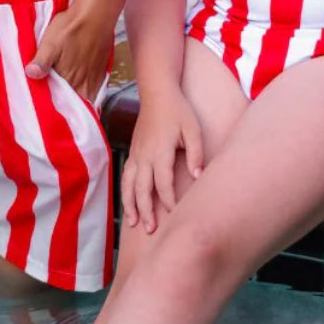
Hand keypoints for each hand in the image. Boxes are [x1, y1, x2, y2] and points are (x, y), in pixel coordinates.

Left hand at [24, 0, 113, 102]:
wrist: (96, 14)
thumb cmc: (71, 27)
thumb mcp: (50, 42)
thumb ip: (42, 61)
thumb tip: (30, 75)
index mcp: (69, 79)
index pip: (61, 104)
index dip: (54, 109)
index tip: (46, 110)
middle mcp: (84, 83)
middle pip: (75, 104)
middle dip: (66, 108)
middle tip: (56, 107)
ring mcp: (94, 78)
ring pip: (86, 99)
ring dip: (78, 101)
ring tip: (68, 101)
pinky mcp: (101, 71)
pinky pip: (95, 90)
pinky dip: (88, 93)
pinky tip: (81, 88)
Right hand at [121, 90, 203, 233]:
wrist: (157, 93)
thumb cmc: (178, 111)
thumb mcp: (193, 129)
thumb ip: (195, 153)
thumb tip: (197, 176)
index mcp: (160, 150)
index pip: (163, 182)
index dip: (168, 200)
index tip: (175, 214)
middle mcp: (144, 155)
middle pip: (142, 188)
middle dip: (146, 210)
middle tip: (151, 230)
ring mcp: (136, 154)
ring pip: (129, 184)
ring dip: (130, 204)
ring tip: (133, 224)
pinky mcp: (133, 152)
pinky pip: (126, 176)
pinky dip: (125, 192)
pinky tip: (128, 203)